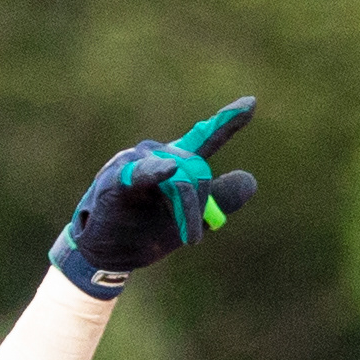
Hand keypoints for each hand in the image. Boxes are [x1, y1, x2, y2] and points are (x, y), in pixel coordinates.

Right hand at [50, 98, 258, 297]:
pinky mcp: (116, 182)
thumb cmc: (143, 231)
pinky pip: (141, 175)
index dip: (227, 122)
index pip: (205, 138)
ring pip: (179, 180)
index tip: (252, 104)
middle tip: (195, 238)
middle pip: (196, 169)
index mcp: (174, 162)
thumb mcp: (190, 219)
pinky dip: (155, 172)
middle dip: (201, 205)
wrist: (106, 255)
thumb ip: (220, 200)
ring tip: (189, 239)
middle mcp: (156, 154)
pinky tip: (167, 169)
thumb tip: (251, 181)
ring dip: (187, 212)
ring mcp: (135, 164)